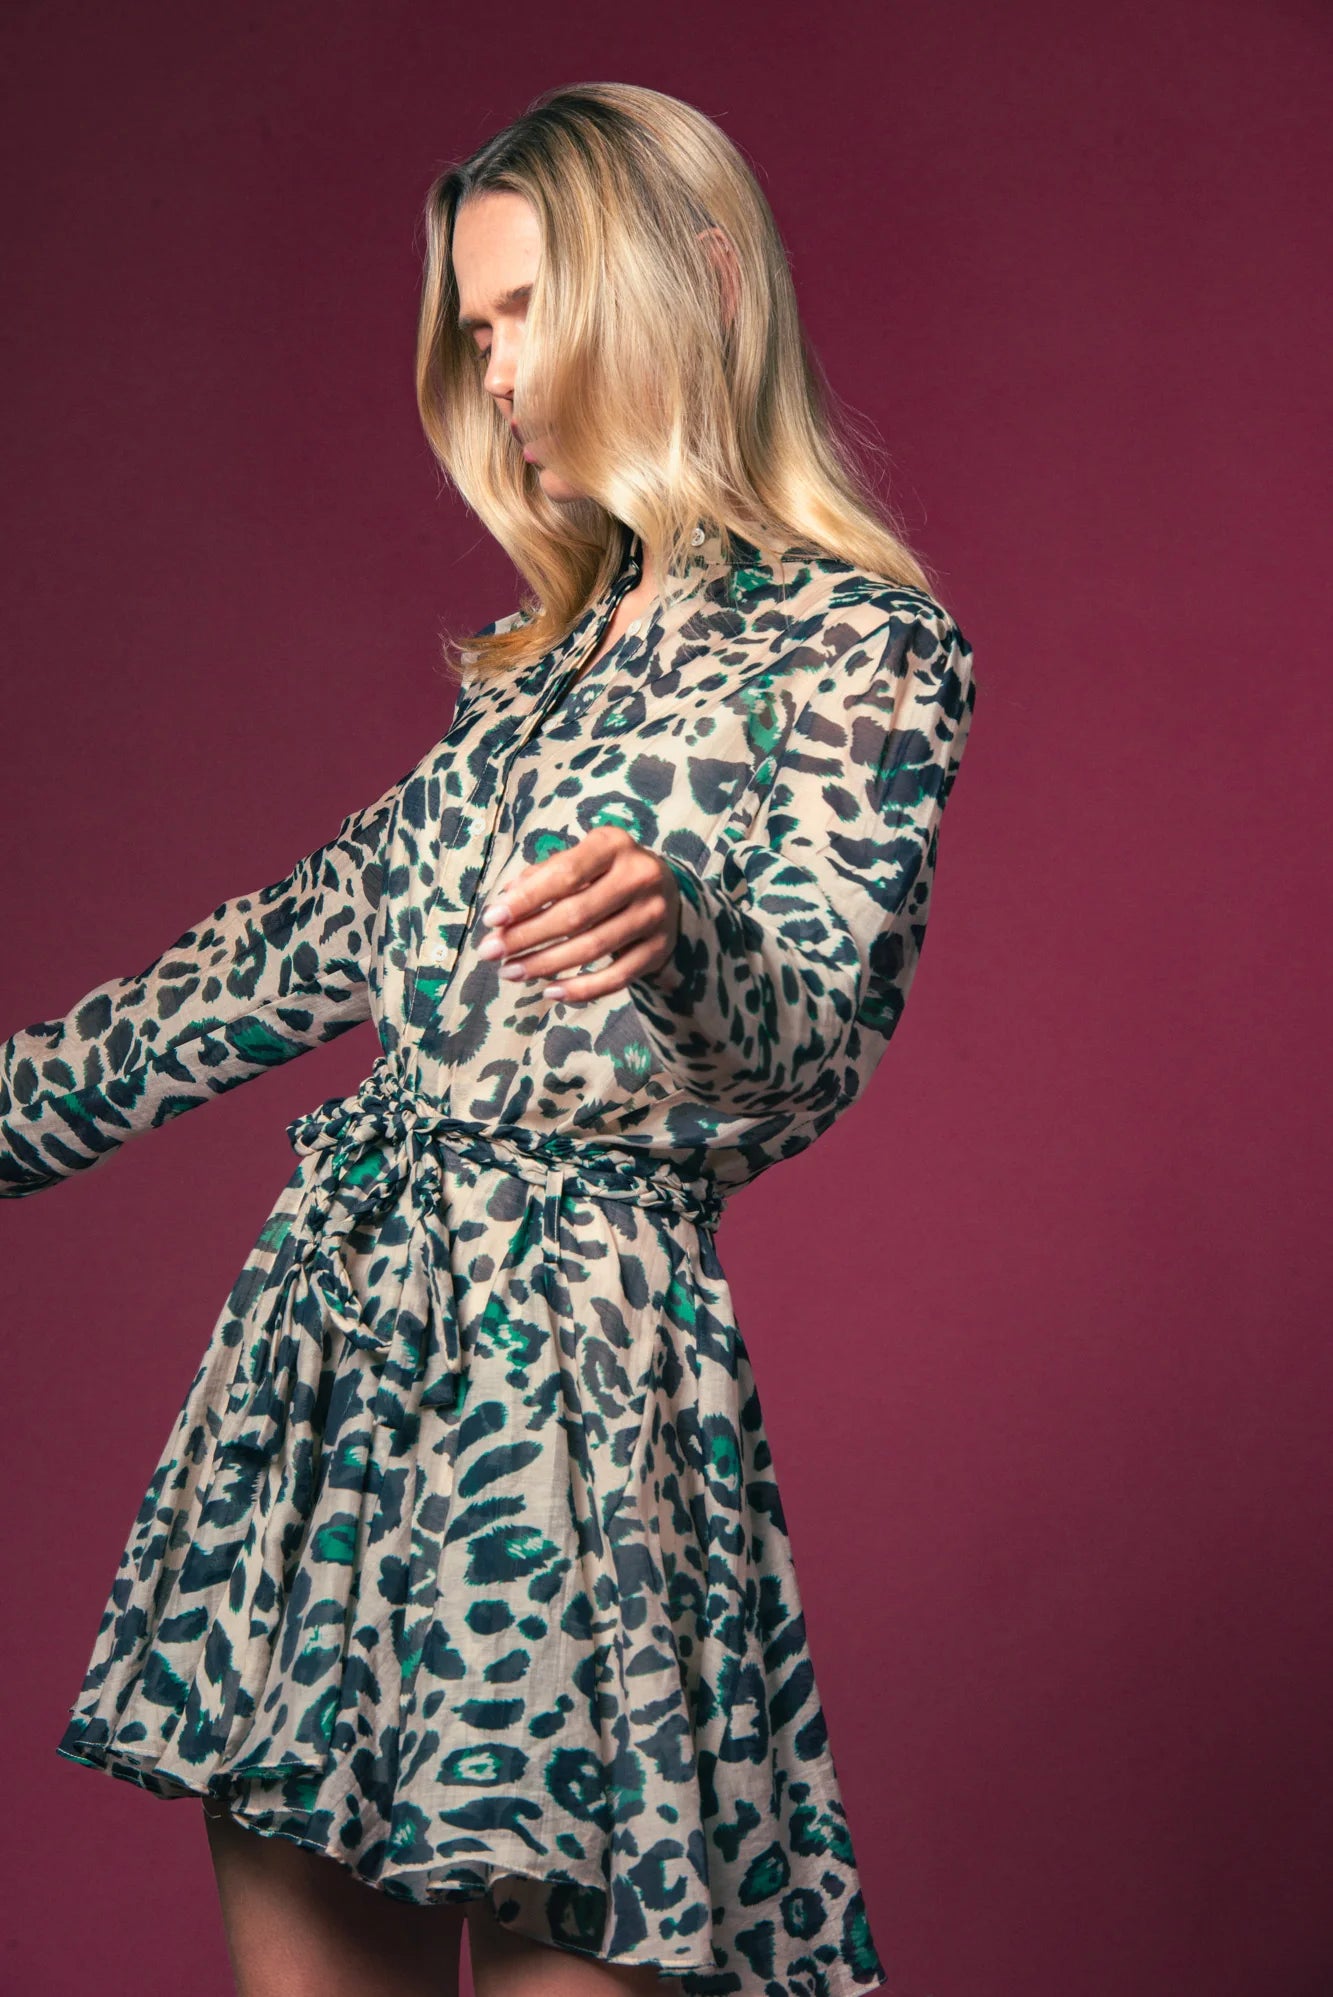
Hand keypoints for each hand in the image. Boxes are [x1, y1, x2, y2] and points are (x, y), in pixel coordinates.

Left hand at [475, 825, 680, 1002]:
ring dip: (545, 964)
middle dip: (526, 937)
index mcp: (614, 844)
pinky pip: (617, 977)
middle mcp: (640, 875)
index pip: (565, 874)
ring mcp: (654, 914)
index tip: (491, 920)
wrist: (664, 891)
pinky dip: (581, 989)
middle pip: (576, 915)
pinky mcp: (660, 948)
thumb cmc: (603, 874)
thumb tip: (502, 909)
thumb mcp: (577, 862)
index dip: (525, 899)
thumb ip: (540, 879)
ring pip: (592, 948)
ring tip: (510, 972)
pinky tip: (550, 992)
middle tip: (491, 953)